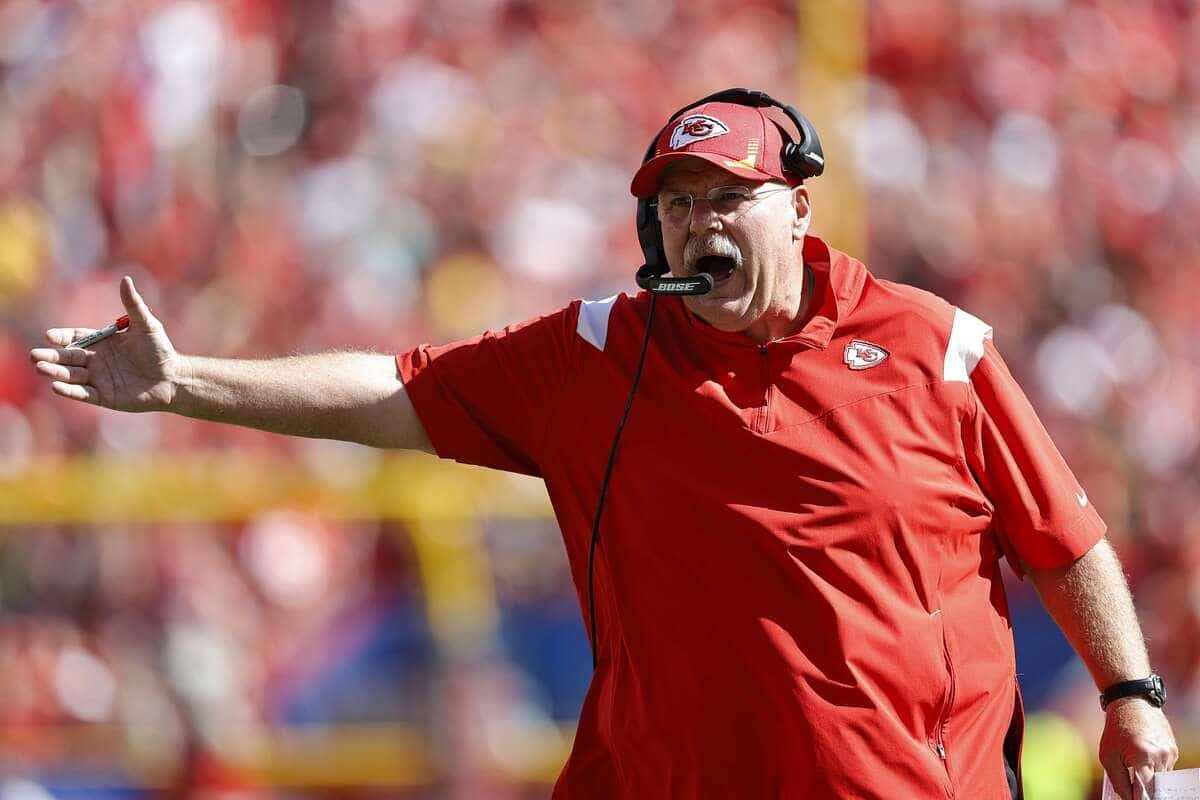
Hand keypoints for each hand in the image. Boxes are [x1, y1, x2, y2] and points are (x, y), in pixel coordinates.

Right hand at [29, 277, 181, 411]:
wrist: (173, 378)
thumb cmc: (160, 350)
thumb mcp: (147, 325)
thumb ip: (133, 305)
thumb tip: (125, 279)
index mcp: (102, 342)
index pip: (76, 338)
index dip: (62, 337)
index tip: (49, 336)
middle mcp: (96, 360)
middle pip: (68, 357)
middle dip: (51, 356)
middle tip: (35, 355)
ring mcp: (99, 379)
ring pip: (72, 375)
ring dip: (56, 372)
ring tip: (41, 368)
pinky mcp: (104, 396)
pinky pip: (83, 393)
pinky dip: (70, 391)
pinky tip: (56, 387)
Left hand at [1099, 698, 1178, 799]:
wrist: (1132, 703)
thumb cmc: (1116, 729)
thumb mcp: (1108, 755)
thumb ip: (1118, 780)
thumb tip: (1127, 798)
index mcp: (1142, 757)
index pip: (1145, 790)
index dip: (1138, 798)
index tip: (1133, 799)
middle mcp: (1160, 756)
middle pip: (1155, 786)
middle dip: (1144, 788)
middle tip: (1133, 783)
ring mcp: (1169, 753)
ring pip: (1161, 778)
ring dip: (1150, 776)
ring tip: (1135, 760)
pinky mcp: (1174, 749)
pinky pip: (1165, 767)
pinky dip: (1155, 767)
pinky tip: (1144, 754)